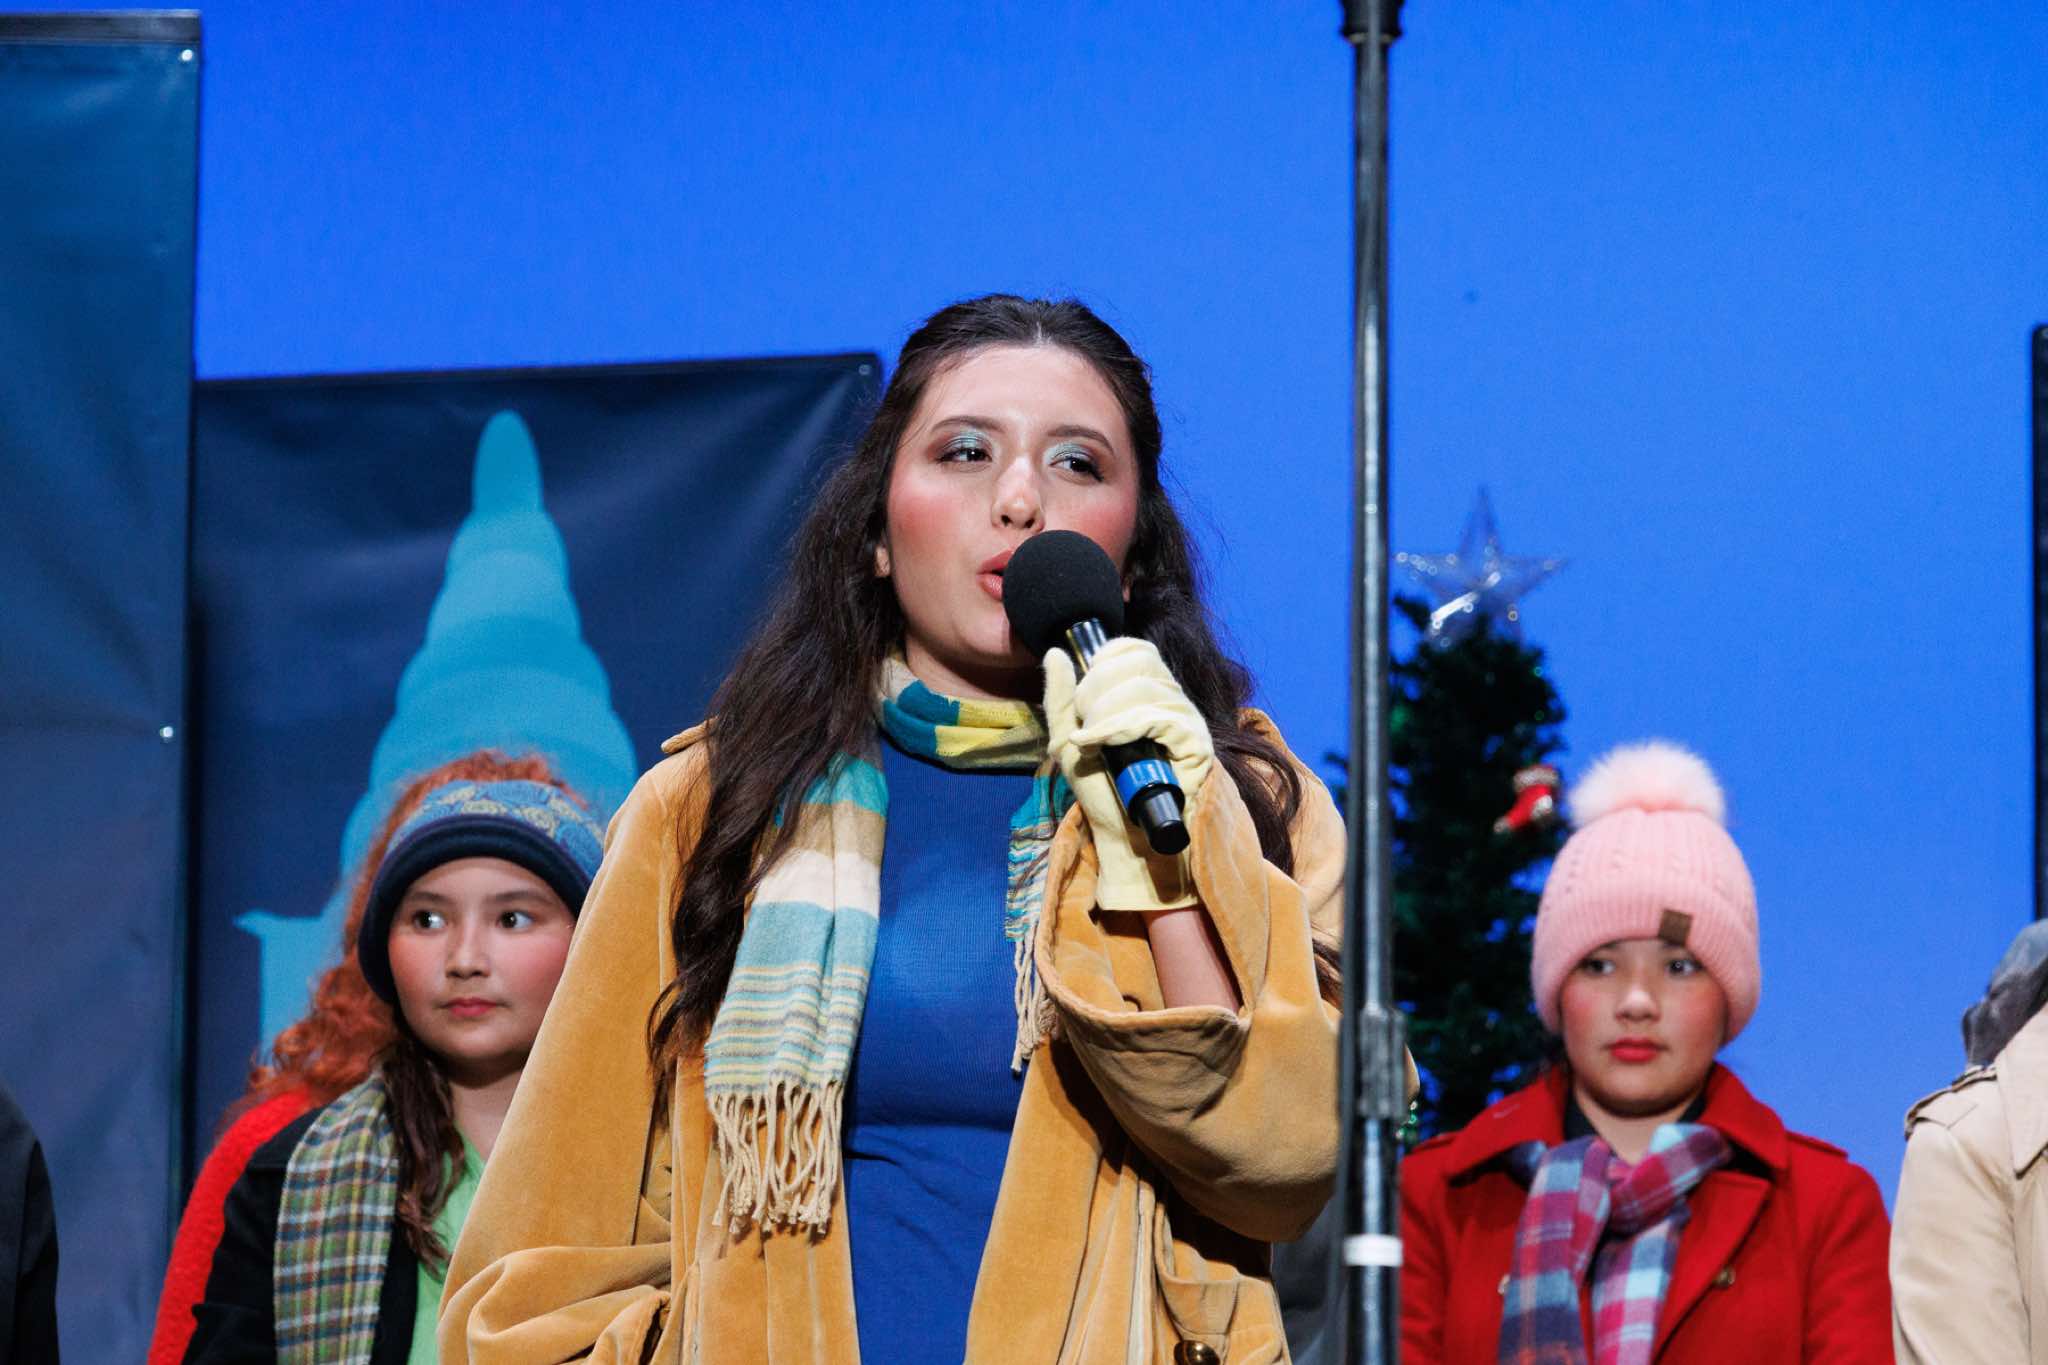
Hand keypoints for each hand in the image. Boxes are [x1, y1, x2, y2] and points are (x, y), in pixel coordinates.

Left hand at [1042, 638, 1214, 911]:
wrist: (1128, 841)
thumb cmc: (1105, 794)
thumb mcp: (1069, 743)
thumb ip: (1060, 698)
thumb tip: (1057, 652)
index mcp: (1149, 693)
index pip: (1134, 649)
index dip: (1104, 662)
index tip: (1085, 699)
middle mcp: (1173, 700)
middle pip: (1136, 662)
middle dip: (1096, 690)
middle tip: (1087, 728)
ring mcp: (1186, 720)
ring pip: (1142, 687)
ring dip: (1105, 713)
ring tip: (1096, 743)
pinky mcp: (1195, 743)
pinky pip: (1156, 717)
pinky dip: (1119, 727)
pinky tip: (1101, 744)